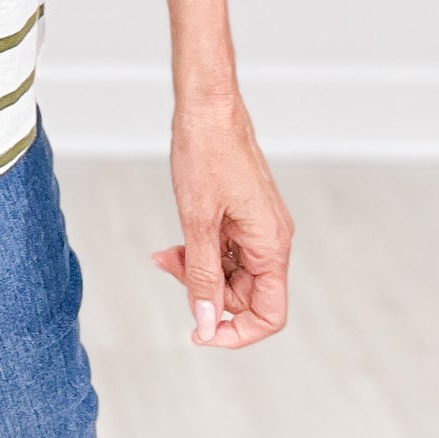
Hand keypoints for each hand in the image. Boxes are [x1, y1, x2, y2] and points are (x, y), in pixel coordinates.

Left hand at [150, 90, 294, 347]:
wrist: (206, 104)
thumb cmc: (205, 152)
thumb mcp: (197, 221)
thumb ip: (203, 277)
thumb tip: (206, 325)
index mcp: (271, 245)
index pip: (269, 314)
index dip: (237, 332)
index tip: (199, 333)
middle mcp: (272, 238)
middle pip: (246, 294)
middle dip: (206, 292)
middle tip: (169, 266)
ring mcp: (259, 225)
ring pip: (232, 271)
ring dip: (199, 269)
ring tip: (166, 252)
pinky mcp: (244, 212)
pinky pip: (227, 248)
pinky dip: (202, 250)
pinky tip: (177, 241)